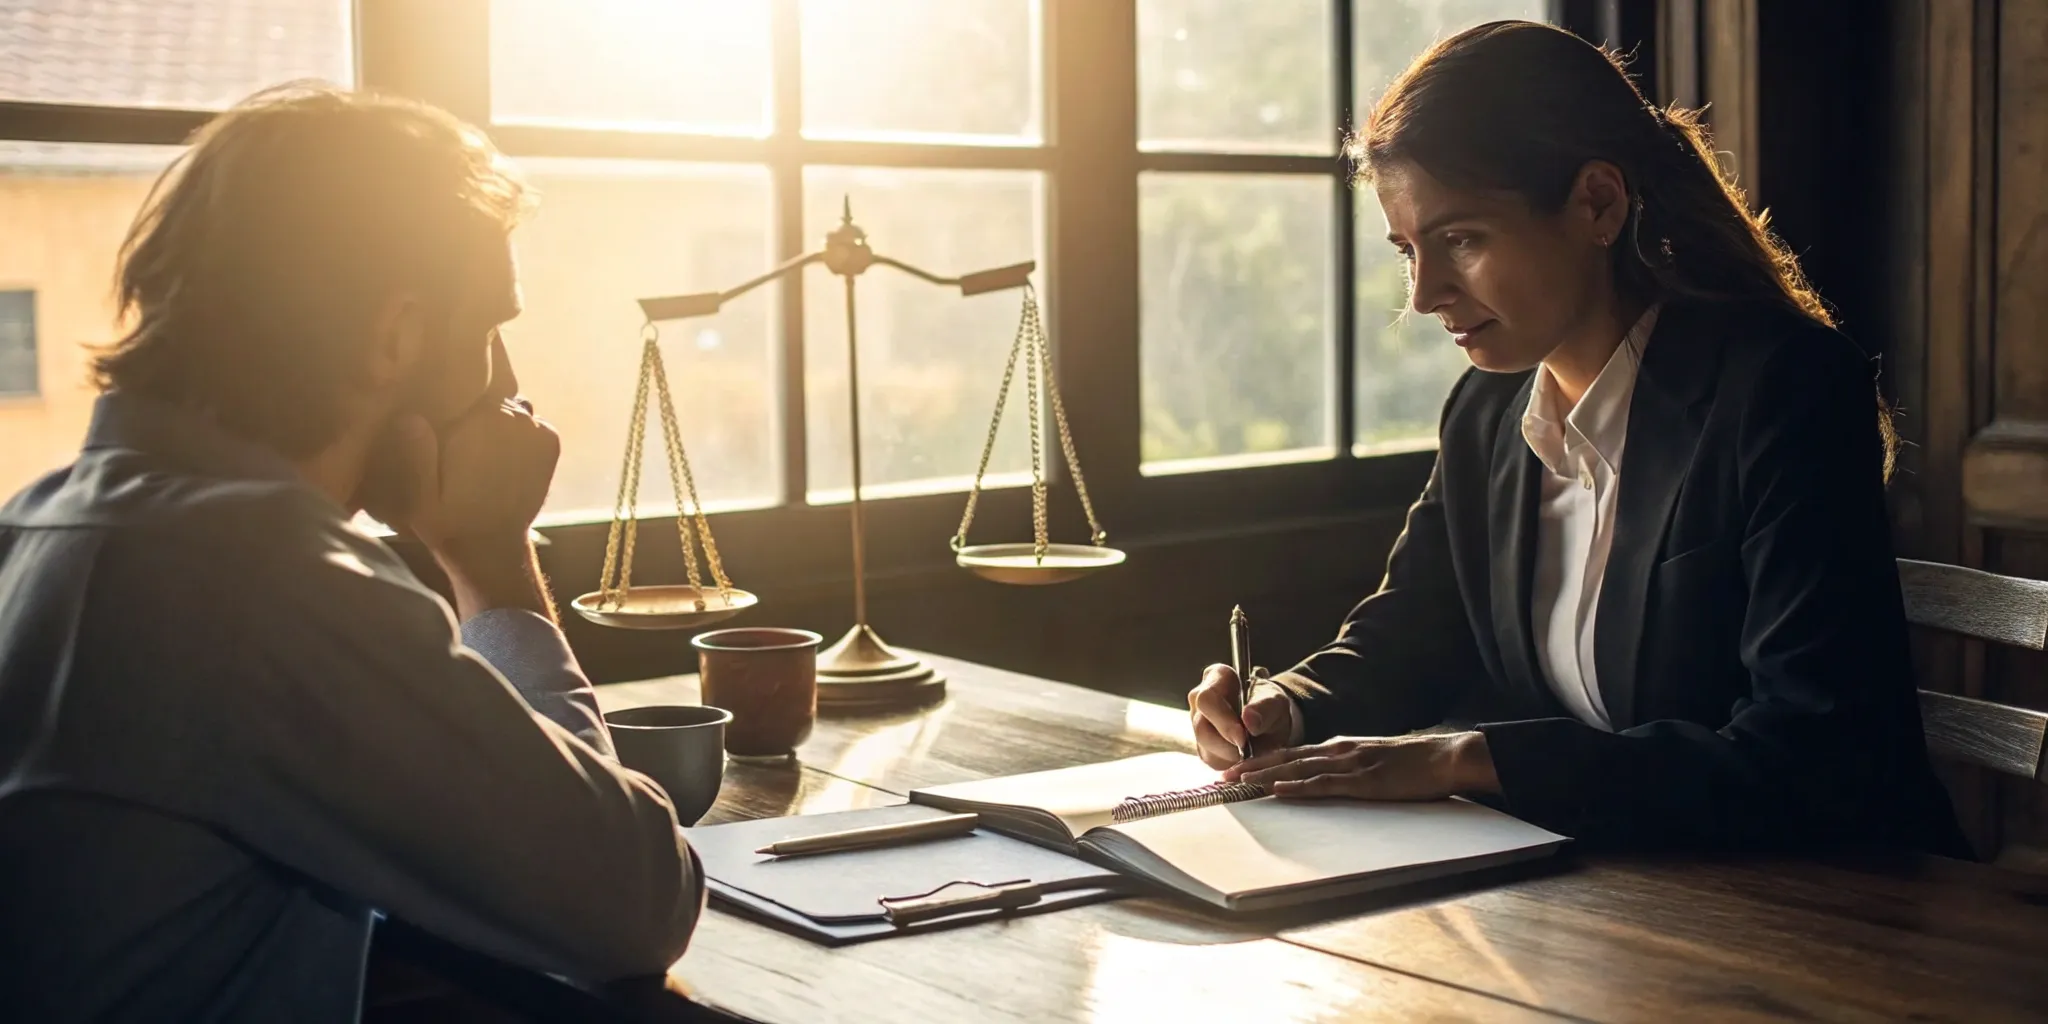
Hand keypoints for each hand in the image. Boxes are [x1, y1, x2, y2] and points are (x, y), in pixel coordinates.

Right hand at [368, 336, 558, 554]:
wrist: (492, 549)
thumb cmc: (448, 521)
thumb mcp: (418, 496)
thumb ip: (416, 456)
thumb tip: (412, 418)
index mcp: (478, 422)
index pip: (461, 385)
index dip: (449, 400)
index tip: (439, 419)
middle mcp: (512, 418)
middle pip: (487, 397)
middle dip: (474, 414)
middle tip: (458, 442)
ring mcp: (536, 428)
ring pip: (510, 408)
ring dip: (499, 424)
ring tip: (481, 453)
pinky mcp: (551, 440)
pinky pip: (532, 423)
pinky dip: (522, 435)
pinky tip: (503, 459)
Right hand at [1188, 664, 1302, 768]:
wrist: (1271, 724)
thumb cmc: (1270, 706)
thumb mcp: (1276, 703)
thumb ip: (1264, 708)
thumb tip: (1249, 720)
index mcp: (1216, 677)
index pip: (1207, 698)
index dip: (1222, 720)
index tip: (1242, 736)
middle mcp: (1199, 699)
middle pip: (1201, 725)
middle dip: (1226, 743)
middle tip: (1248, 750)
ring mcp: (1197, 722)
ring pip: (1204, 745)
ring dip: (1229, 754)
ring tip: (1250, 751)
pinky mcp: (1202, 745)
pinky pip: (1211, 759)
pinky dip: (1230, 763)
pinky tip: (1243, 757)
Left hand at [1223, 731, 1500, 800]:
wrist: (1445, 757)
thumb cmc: (1413, 765)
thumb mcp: (1373, 762)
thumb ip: (1349, 769)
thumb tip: (1327, 780)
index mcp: (1340, 748)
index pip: (1292, 754)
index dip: (1262, 762)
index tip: (1236, 771)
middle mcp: (1338, 751)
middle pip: (1285, 758)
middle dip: (1251, 768)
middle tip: (1222, 778)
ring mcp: (1350, 764)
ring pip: (1297, 769)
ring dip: (1264, 777)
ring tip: (1237, 784)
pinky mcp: (1364, 780)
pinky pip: (1324, 784)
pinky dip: (1298, 787)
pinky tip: (1278, 790)